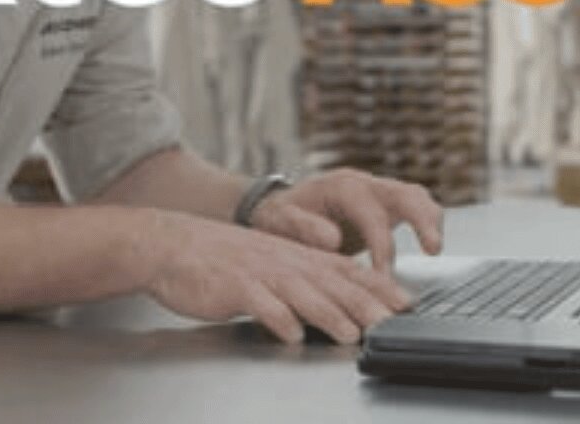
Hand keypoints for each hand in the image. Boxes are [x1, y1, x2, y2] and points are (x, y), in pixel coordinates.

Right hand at [141, 209, 411, 344]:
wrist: (172, 245)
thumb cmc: (225, 261)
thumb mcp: (271, 264)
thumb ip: (305, 282)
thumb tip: (344, 304)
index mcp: (297, 256)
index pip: (347, 270)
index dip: (378, 287)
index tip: (406, 304)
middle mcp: (284, 261)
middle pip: (331, 282)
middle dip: (365, 303)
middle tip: (392, 322)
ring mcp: (258, 273)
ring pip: (300, 292)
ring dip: (328, 314)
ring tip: (351, 333)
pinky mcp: (232, 286)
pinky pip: (258, 303)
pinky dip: (276, 318)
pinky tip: (291, 333)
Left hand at [249, 168, 443, 271]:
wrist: (276, 206)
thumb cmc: (278, 217)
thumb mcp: (279, 221)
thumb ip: (303, 228)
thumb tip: (332, 239)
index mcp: (339, 187)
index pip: (372, 213)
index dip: (382, 246)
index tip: (384, 277)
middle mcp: (363, 184)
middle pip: (405, 193)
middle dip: (422, 221)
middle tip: (433, 250)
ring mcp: (376, 191)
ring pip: (416, 196)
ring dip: (430, 220)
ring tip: (435, 249)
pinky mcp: (384, 204)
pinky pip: (414, 206)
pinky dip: (426, 223)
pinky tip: (429, 246)